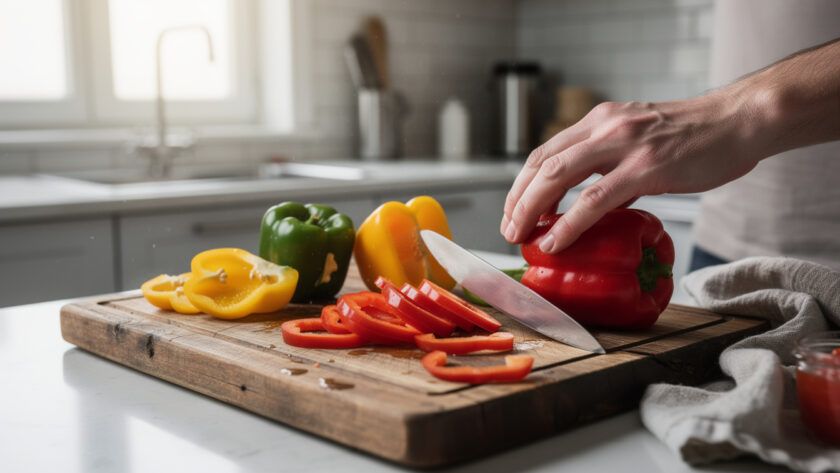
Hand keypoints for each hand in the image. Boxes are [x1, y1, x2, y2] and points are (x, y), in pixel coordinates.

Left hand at [501, 93, 766, 252]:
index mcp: (600, 120)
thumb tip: (592, 204)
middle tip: (509, 229)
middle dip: (517, 199)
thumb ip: (611, 165)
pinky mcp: (646, 168)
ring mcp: (623, 145)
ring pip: (557, 176)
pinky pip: (594, 199)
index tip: (512, 210)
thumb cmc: (695, 136)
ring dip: (530, 209)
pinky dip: (568, 222)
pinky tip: (555, 241)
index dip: (521, 183)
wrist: (740, 121)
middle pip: (541, 164)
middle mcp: (604, 126)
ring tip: (520, 236)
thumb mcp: (641, 141)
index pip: (545, 151)